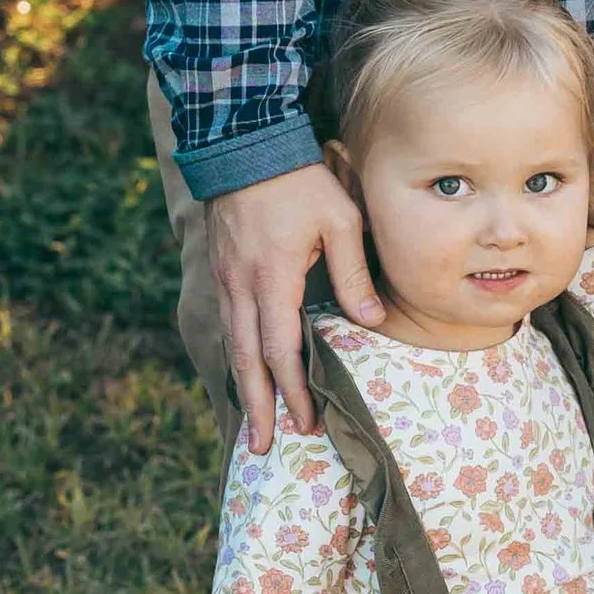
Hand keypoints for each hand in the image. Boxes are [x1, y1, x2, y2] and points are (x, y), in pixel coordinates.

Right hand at [207, 160, 382, 449]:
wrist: (244, 144)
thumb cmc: (299, 180)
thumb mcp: (340, 220)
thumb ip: (353, 273)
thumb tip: (370, 321)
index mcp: (272, 279)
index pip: (281, 350)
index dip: (293, 391)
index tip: (305, 421)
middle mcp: (242, 288)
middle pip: (247, 361)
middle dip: (257, 407)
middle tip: (262, 448)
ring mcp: (226, 281)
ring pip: (233, 346)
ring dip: (243, 388)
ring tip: (253, 423)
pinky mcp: (222, 272)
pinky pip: (229, 326)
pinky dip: (236, 357)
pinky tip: (244, 373)